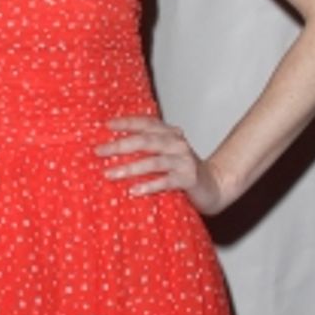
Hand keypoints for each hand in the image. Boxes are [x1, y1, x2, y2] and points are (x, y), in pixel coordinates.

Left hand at [95, 116, 227, 215]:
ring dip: (130, 168)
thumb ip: (147, 148)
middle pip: (146, 141)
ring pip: (154, 162)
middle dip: (120, 146)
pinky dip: (149, 186)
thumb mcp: (165, 154)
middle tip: (99, 151)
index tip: (106, 125)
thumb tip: (113, 147)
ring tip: (110, 174)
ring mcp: (184, 161)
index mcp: (170, 134)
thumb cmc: (182, 170)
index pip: (146, 123)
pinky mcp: (189, 179)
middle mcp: (177, 143)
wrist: (214, 185)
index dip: (126, 122)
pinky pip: (166, 181)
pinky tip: (133, 191)